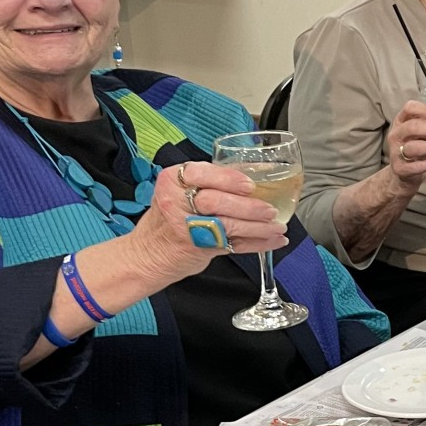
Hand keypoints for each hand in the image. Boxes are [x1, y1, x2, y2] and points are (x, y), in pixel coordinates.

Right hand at [130, 161, 287, 283]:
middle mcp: (175, 202)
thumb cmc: (170, 218)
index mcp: (173, 181)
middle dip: (248, 206)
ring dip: (258, 227)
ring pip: (227, 225)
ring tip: (278, 226)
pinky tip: (275, 241)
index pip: (202, 173)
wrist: (147, 254)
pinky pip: (233, 245)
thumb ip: (211, 181)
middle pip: (216, 201)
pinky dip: (257, 244)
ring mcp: (184, 227)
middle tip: (270, 210)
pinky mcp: (196, 249)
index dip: (229, 179)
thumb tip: (257, 171)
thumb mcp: (180, 191)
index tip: (250, 184)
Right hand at [387, 99, 425, 189]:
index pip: (409, 108)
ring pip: (413, 147)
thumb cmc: (418, 145)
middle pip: (413, 127)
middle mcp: (397, 134)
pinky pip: (414, 166)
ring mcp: (396, 151)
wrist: (404, 172)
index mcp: (402, 120)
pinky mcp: (400, 168)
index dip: (425, 110)